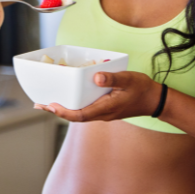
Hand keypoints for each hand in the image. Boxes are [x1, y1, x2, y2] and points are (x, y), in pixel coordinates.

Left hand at [34, 71, 161, 121]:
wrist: (154, 100)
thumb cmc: (142, 89)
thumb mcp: (129, 80)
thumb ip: (112, 78)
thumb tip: (96, 77)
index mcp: (106, 108)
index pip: (79, 115)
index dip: (63, 112)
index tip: (51, 106)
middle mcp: (102, 114)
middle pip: (75, 116)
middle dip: (57, 111)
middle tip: (40, 104)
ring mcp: (103, 113)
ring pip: (79, 114)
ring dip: (64, 109)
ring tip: (48, 102)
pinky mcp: (105, 109)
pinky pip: (86, 110)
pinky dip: (74, 105)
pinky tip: (70, 97)